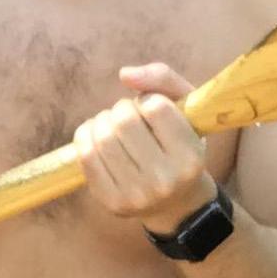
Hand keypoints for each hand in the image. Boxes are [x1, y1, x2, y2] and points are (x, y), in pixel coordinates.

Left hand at [73, 63, 218, 235]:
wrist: (176, 202)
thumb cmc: (180, 145)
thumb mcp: (186, 109)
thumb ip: (163, 79)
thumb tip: (125, 74)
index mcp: (190, 157)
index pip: (155, 107)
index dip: (147, 99)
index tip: (150, 108)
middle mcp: (165, 180)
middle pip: (124, 121)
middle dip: (121, 108)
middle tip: (127, 115)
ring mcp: (136, 195)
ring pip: (102, 137)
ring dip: (102, 121)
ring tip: (111, 125)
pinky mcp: (112, 203)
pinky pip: (85, 157)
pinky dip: (85, 137)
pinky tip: (95, 136)